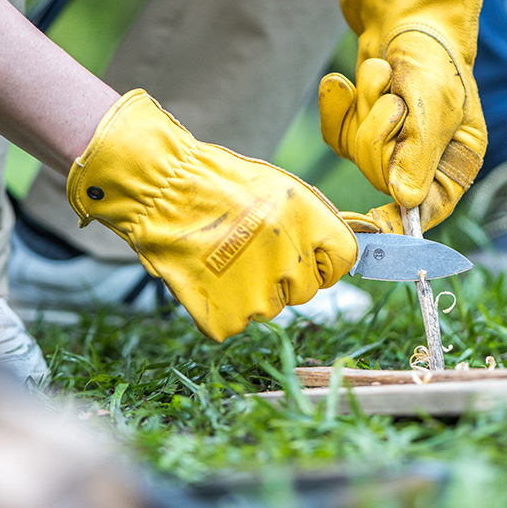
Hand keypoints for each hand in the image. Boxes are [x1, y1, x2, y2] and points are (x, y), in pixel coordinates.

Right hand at [66, 90, 357, 341]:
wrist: (163, 193)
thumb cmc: (218, 185)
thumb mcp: (278, 190)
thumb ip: (310, 223)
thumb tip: (328, 251)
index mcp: (311, 223)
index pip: (343, 261)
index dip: (322, 261)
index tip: (304, 257)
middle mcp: (293, 262)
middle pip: (305, 289)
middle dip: (282, 277)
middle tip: (247, 252)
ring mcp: (261, 296)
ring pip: (269, 307)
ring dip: (250, 292)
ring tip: (221, 259)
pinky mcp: (230, 318)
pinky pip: (235, 322)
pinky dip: (220, 308)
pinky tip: (205, 277)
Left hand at [318, 0, 486, 232]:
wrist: (408, 16)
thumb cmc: (435, 58)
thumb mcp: (436, 103)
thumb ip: (420, 151)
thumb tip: (405, 200)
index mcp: (454, 161)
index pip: (428, 207)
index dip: (400, 222)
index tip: (373, 224)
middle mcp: (421, 161)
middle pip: (381, 174)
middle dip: (380, 130)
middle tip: (394, 99)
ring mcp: (389, 146)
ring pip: (357, 151)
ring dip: (366, 105)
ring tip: (385, 75)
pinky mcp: (361, 130)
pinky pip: (337, 134)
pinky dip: (338, 105)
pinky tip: (342, 82)